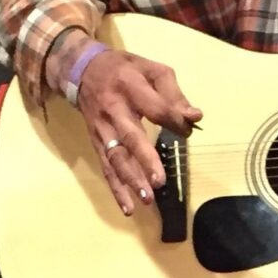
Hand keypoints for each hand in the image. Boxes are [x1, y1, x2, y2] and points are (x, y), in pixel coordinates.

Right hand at [75, 48, 202, 215]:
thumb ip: (174, 94)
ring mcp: (102, 129)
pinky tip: (128, 207)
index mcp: (130, 87)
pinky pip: (106, 168)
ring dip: (130, 180)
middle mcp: (113, 110)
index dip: (174, 120)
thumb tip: (194, 117)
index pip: (155, 108)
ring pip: (115, 158)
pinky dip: (116, 189)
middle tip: (160, 181)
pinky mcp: (96, 143)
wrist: (83, 70)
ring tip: (147, 199)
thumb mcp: (152, 69)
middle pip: (130, 137)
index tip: (189, 129)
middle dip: (144, 160)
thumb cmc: (126, 69)